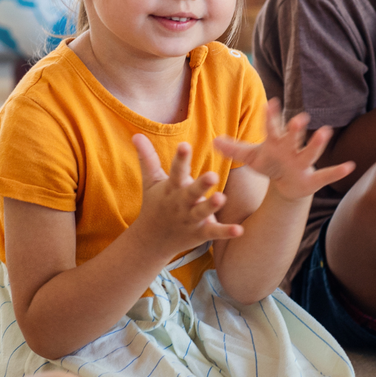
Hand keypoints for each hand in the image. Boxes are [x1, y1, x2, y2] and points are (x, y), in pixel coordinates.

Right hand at [130, 135, 243, 258]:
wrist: (151, 241)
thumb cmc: (156, 204)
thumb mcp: (151, 181)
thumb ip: (147, 158)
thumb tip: (136, 135)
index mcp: (171, 188)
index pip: (176, 171)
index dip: (180, 158)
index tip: (185, 145)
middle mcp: (180, 203)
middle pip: (191, 193)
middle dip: (201, 185)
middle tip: (213, 175)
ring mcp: (190, 219)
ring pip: (202, 212)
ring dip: (211, 206)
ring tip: (222, 198)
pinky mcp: (200, 233)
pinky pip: (214, 232)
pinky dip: (226, 232)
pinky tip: (239, 230)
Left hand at [213, 100, 353, 202]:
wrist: (287, 184)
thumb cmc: (270, 164)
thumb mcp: (251, 157)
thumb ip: (234, 149)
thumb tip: (213, 141)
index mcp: (276, 142)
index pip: (272, 127)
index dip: (271, 116)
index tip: (270, 103)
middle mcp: (292, 149)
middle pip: (293, 137)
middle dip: (296, 129)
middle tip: (300, 117)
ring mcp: (303, 163)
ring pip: (311, 153)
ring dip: (318, 144)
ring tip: (326, 131)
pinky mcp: (313, 178)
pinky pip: (327, 175)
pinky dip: (338, 171)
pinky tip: (350, 166)